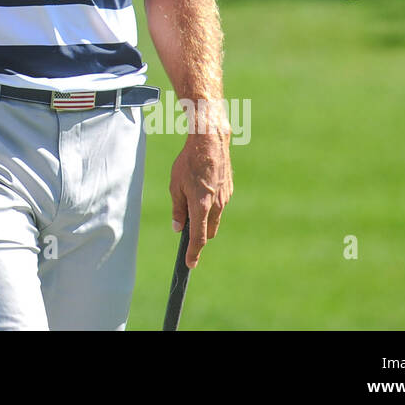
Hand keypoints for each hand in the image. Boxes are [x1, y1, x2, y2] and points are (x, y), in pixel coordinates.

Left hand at [169, 104, 233, 268]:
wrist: (210, 141)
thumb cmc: (188, 162)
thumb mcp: (175, 185)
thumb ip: (177, 208)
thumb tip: (178, 227)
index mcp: (202, 205)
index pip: (198, 237)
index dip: (193, 253)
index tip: (189, 264)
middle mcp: (217, 205)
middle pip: (208, 231)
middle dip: (199, 237)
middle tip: (186, 234)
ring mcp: (225, 198)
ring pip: (215, 218)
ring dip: (204, 218)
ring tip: (191, 202)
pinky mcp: (229, 190)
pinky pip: (219, 205)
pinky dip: (210, 205)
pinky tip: (202, 189)